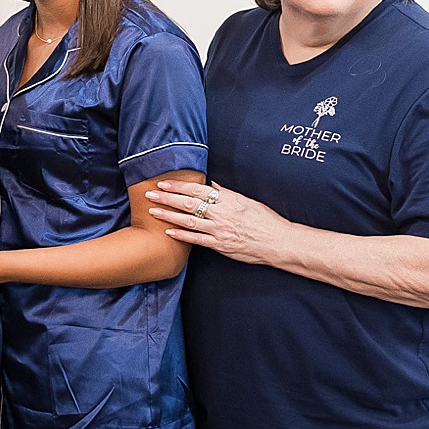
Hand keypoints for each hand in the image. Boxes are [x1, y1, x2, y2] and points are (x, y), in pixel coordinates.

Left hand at [148, 180, 288, 263]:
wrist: (278, 242)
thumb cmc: (265, 220)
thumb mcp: (247, 201)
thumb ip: (227, 194)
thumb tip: (213, 185)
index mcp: (228, 200)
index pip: (197, 190)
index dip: (178, 186)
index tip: (163, 184)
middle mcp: (221, 214)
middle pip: (188, 204)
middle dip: (167, 198)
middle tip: (150, 194)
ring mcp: (219, 230)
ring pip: (188, 221)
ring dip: (168, 215)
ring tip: (152, 211)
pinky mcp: (219, 245)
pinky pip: (196, 240)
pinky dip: (181, 235)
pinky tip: (168, 231)